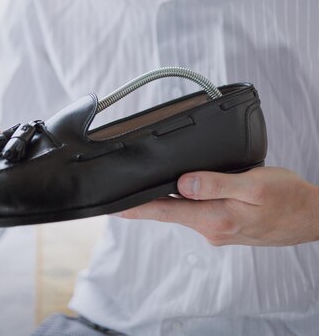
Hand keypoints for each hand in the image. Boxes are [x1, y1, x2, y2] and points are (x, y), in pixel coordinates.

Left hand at [116, 167, 318, 245]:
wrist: (310, 217)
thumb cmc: (286, 197)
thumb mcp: (253, 184)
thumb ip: (216, 184)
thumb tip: (183, 183)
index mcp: (215, 218)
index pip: (166, 210)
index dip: (137, 207)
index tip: (113, 206)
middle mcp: (213, 229)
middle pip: (171, 211)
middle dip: (147, 202)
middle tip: (121, 193)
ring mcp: (219, 230)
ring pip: (185, 211)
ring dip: (167, 200)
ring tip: (147, 188)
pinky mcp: (227, 227)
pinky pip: (199, 212)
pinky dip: (186, 202)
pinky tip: (184, 191)